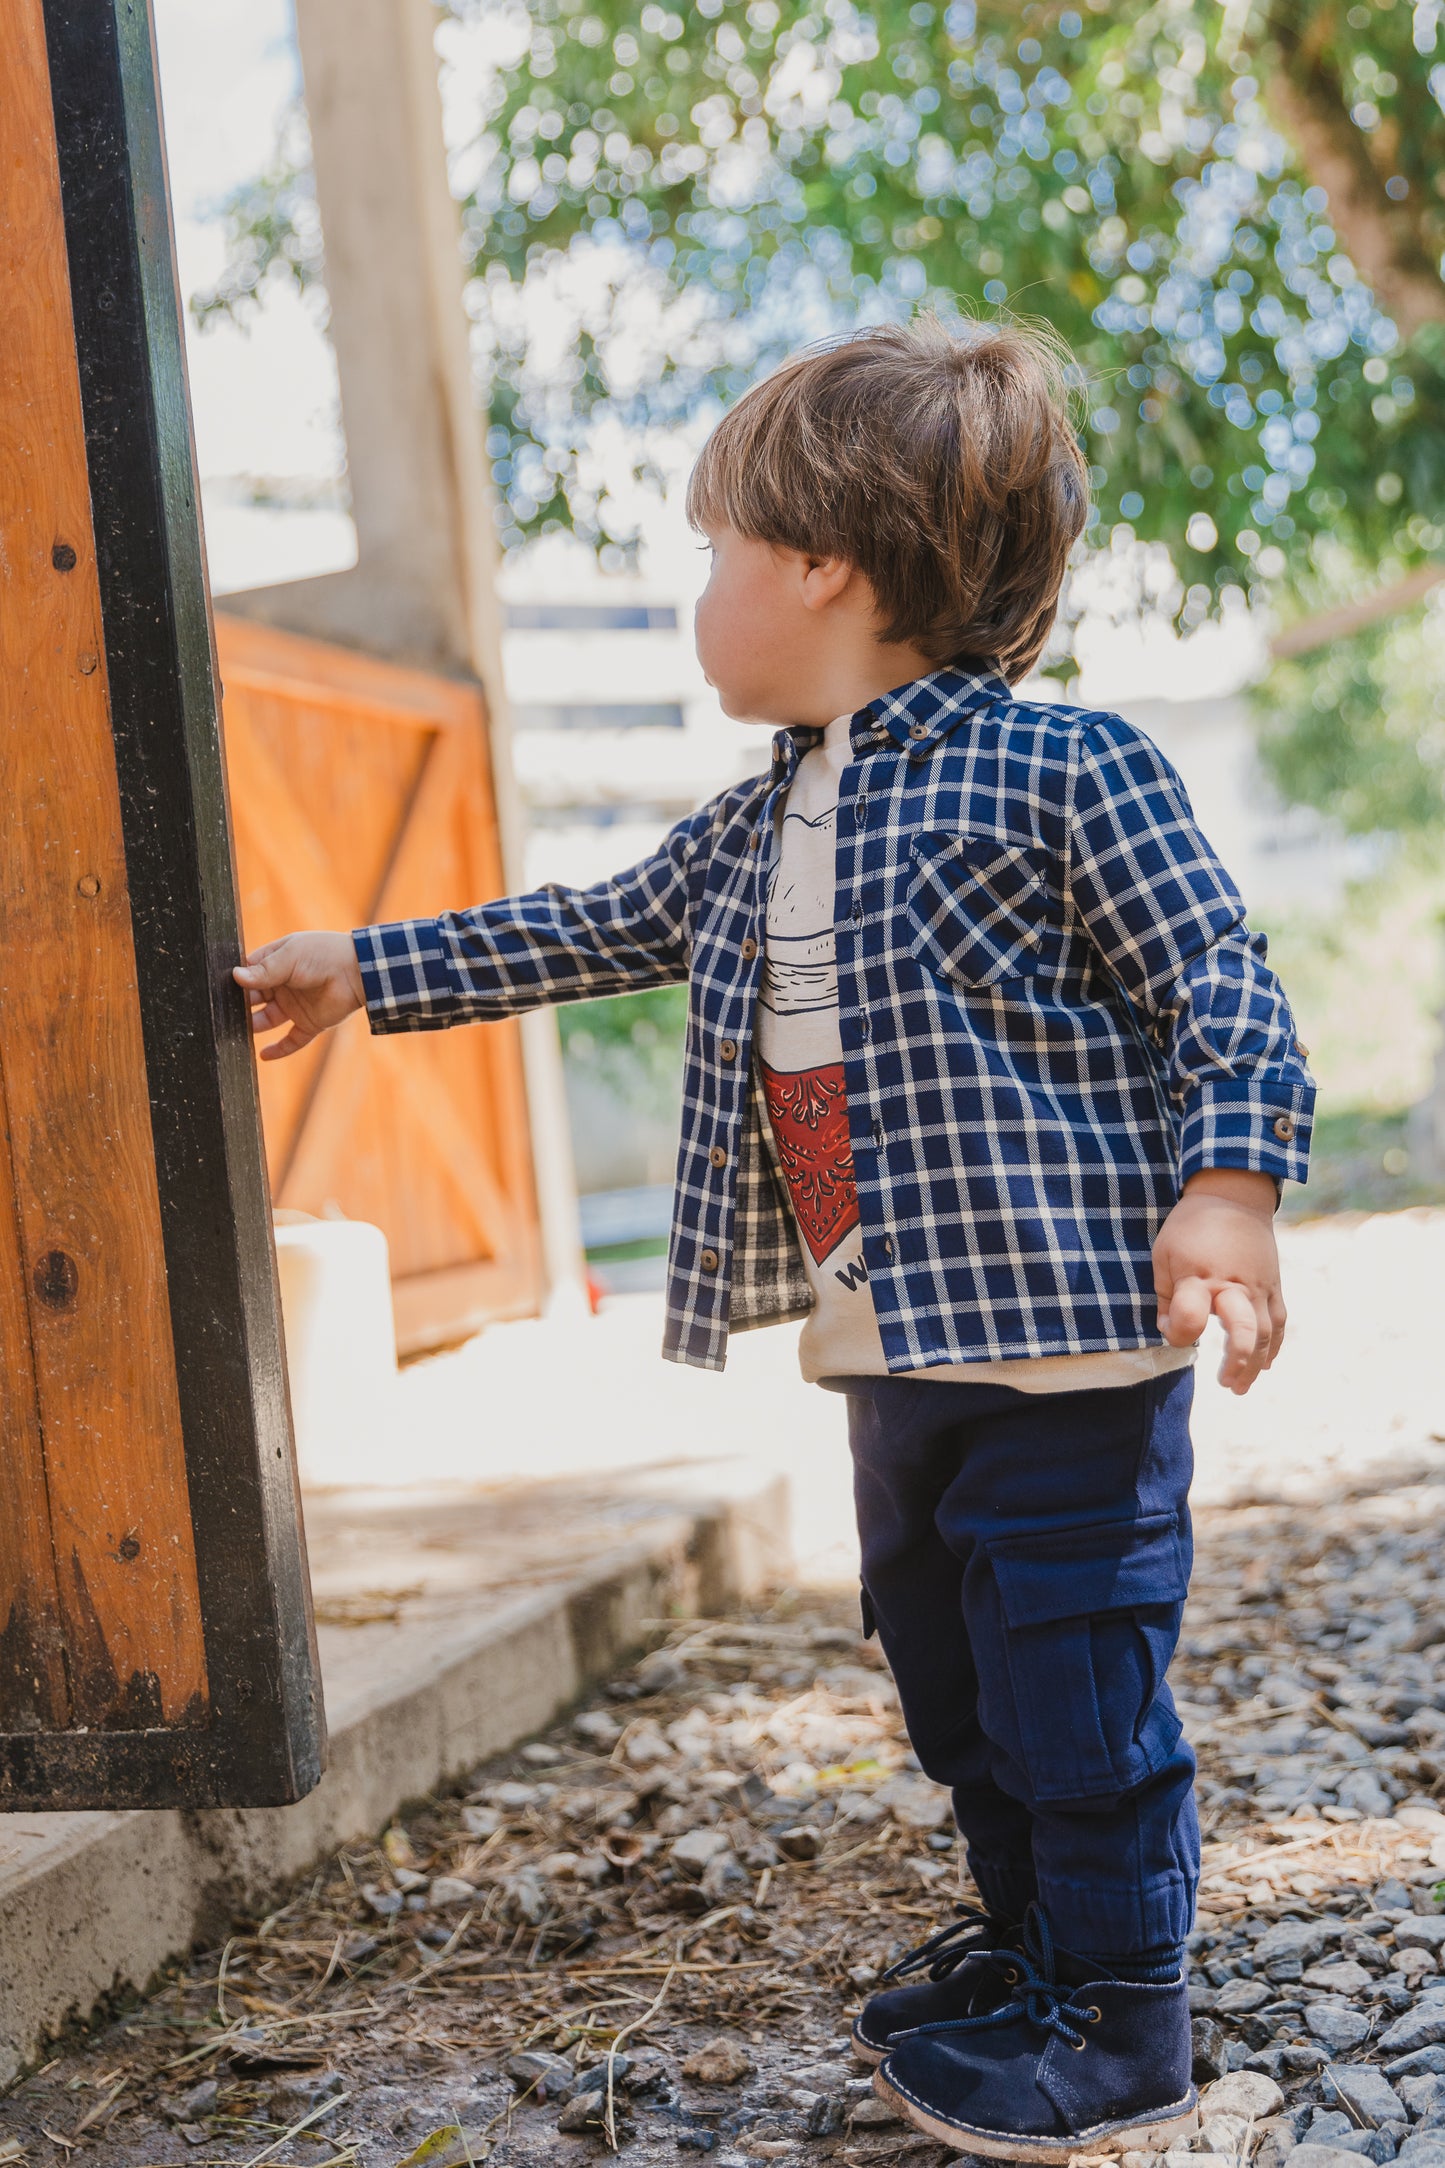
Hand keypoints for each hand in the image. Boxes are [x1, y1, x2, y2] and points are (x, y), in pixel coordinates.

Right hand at [233, 931, 364, 1060]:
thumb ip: (264, 970)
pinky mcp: (310, 1024)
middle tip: (220, 1015)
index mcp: (276, 964)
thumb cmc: (323, 955)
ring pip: (267, 1021)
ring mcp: (295, 1006)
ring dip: (253, 1028)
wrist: (357, 971)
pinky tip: (263, 1055)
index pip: (248, 974)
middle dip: (238, 1007)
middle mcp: (282, 986)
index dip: (234, 982)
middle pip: (252, 1000)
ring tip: (233, 1034)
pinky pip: (291, 1041)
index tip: (216, 991)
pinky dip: (278, 1050)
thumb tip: (235, 977)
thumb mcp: (290, 957)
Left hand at [1153, 1169, 1284, 1395]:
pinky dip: (1274, 1346)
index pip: (1190, 1316)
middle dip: (1237, 1360)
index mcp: (1199, 1276)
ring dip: (1255, 1364)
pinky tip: (1264, 1365)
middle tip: (1225, 1383)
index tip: (1172, 1330)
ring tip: (1239, 1387)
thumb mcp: (1163, 1255)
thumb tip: (1168, 1332)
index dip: (1178, 1331)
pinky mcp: (1274, 1286)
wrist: (1233, 1196)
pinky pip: (1280, 1322)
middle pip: (1244, 1330)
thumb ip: (1164, 1297)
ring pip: (1266, 1333)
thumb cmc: (1190, 1227)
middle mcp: (1233, 1285)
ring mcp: (1258, 1287)